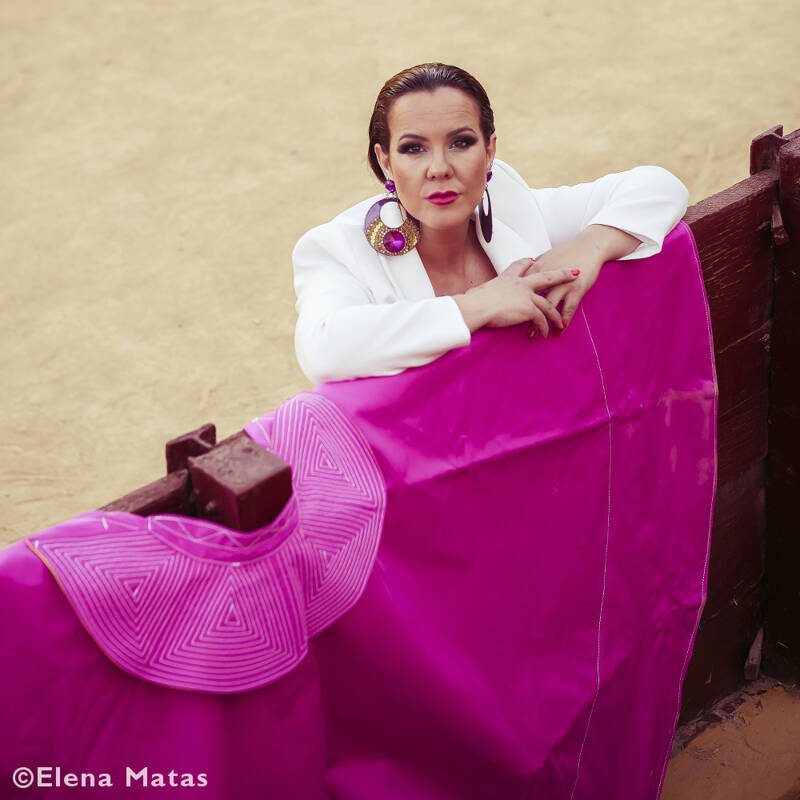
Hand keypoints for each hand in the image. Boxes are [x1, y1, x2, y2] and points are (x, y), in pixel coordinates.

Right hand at [454, 258, 579, 337]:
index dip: (528, 263)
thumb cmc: (472, 303)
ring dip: (555, 315)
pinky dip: (544, 327)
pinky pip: (541, 319)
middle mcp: (520, 284)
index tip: (533, 260)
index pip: (521, 266)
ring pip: (548, 303)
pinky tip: (546, 334)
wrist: (476, 307)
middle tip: (574, 272)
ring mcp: (526, 295)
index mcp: (507, 278)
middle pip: (546, 277)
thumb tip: (470, 299)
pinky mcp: (528, 309)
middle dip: (561, 274)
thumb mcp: (478, 293)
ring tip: (560, 322)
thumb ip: (482, 295)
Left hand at [522, 225, 640, 335]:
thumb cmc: (567, 251)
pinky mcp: (577, 289)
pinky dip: (563, 321)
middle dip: (523, 315)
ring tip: (535, 335)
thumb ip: (533, 267)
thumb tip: (520, 275)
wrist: (589, 245)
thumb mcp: (546, 257)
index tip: (504, 312)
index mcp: (537, 268)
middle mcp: (548, 277)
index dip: (512, 301)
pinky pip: (568, 309)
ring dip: (541, 322)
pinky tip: (559, 331)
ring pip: (548, 306)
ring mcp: (563, 284)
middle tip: (514, 327)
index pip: (521, 288)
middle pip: (532, 299)